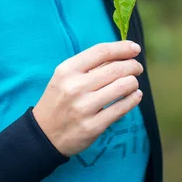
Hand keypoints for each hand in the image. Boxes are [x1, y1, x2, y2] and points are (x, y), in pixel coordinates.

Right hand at [32, 41, 143, 156]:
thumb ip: (90, 66)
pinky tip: (135, 96)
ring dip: (134, 82)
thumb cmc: (59, 99)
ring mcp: (84, 107)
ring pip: (122, 87)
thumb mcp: (65, 77)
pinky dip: (133, 99)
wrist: (44, 134)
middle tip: (137, 68)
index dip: (122, 48)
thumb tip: (121, 55)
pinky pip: (121, 108)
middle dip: (133, 65)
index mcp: (68, 69)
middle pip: (115, 68)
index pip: (101, 51)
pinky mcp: (93, 126)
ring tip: (134, 83)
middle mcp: (76, 86)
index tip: (135, 48)